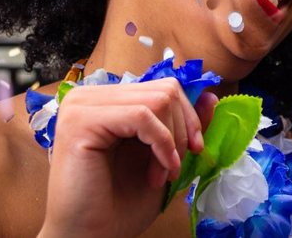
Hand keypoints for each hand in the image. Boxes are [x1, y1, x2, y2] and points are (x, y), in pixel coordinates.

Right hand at [38, 78, 218, 237]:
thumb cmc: (119, 205)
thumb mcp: (162, 158)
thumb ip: (183, 125)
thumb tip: (210, 96)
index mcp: (106, 100)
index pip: (163, 87)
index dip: (188, 117)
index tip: (195, 150)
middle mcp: (89, 96)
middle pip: (164, 90)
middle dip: (182, 130)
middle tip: (174, 169)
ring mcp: (81, 105)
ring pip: (157, 100)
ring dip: (171, 142)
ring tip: (162, 176)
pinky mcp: (81, 120)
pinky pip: (141, 116)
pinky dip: (161, 145)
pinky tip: (157, 175)